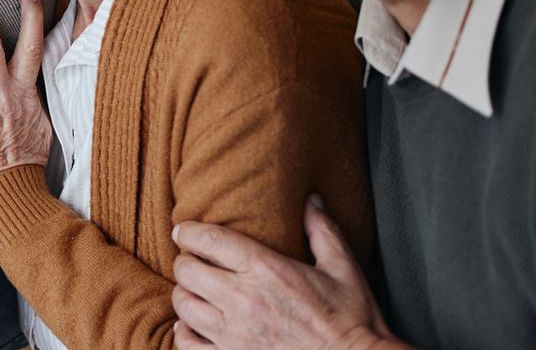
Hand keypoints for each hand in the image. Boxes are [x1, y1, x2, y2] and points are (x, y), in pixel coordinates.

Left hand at [172, 196, 400, 349]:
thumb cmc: (352, 318)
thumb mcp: (342, 268)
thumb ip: (322, 230)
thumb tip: (311, 200)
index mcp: (267, 270)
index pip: (208, 240)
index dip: (187, 232)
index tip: (184, 231)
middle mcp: (244, 300)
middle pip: (187, 271)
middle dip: (186, 261)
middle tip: (194, 261)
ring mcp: (235, 334)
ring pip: (184, 306)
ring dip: (186, 294)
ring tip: (197, 290)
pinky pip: (188, 343)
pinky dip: (184, 332)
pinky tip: (193, 325)